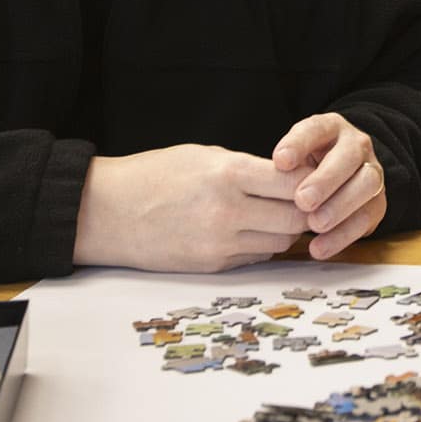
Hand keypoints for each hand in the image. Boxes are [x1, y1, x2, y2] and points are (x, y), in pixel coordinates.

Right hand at [73, 144, 311, 272]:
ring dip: (286, 229)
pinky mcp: (212, 266)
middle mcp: (228, 212)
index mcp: (228, 174)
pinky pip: (256, 257)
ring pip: (280, 241)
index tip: (314, 175)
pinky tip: (253, 229)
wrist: (106, 213)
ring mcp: (220, 244)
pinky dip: (263, 244)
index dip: (311, 180)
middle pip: (295, 218)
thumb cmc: (154, 175)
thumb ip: (249, 167)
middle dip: (307, 209)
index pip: (294, 182)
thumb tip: (292, 176)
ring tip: (278, 212)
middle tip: (307, 198)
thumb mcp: (204, 155)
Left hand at [272, 113, 387, 259]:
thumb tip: (273, 179)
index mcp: (331, 128)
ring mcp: (372, 171)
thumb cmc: (306, 167)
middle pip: (349, 156)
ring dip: (340, 206)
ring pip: (366, 184)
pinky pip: (367, 217)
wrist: (338, 177)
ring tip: (315, 225)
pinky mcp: (377, 201)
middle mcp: (356, 145)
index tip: (280, 161)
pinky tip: (320, 246)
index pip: (317, 128)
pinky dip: (343, 234)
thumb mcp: (293, 157)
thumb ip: (285, 165)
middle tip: (302, 200)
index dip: (299, 144)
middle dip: (326, 180)